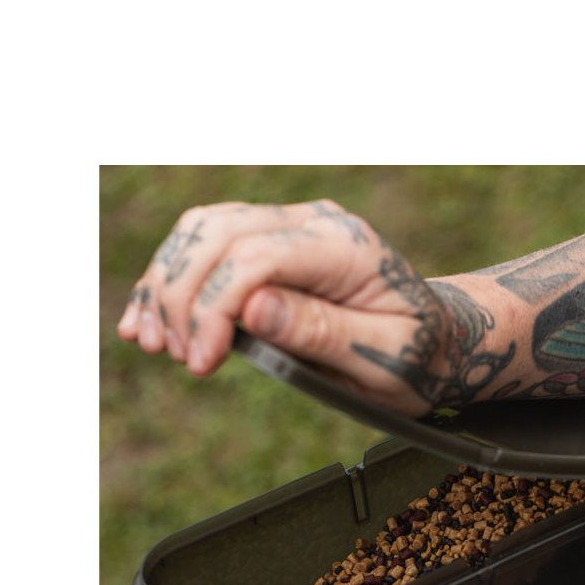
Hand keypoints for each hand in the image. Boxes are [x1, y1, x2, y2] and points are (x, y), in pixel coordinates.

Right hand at [115, 198, 515, 415]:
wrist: (438, 340)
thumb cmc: (418, 356)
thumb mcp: (384, 358)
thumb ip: (321, 332)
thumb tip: (254, 308)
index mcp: (347, 248)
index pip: (256, 257)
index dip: (215, 308)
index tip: (202, 362)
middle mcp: (315, 223)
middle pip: (218, 233)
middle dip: (181, 295)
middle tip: (176, 355)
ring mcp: (290, 226)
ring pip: (203, 230)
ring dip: (165, 283)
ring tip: (152, 342)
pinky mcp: (269, 241)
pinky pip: (206, 245)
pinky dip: (171, 279)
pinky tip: (146, 319)